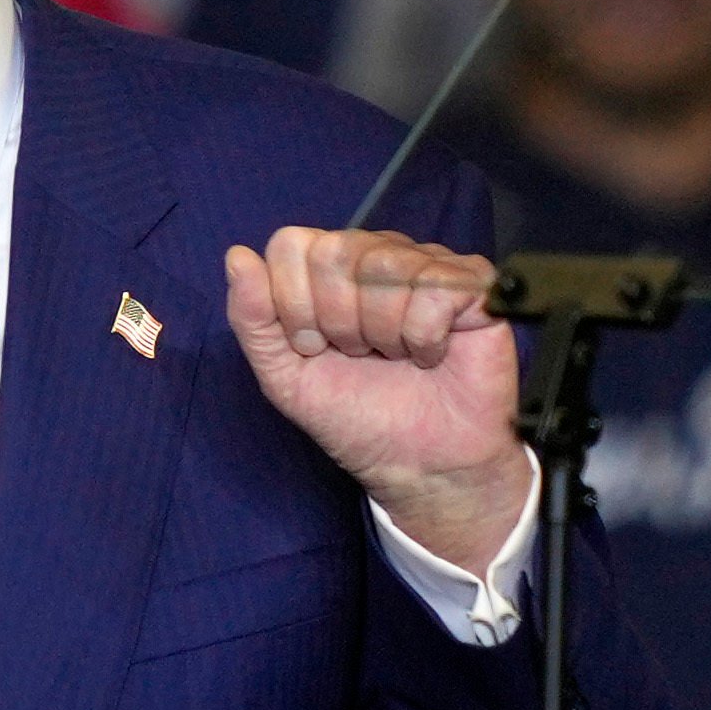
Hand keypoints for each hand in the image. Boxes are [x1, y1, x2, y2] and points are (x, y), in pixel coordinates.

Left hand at [225, 227, 526, 573]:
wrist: (420, 464)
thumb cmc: (358, 416)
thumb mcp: (284, 375)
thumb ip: (252, 318)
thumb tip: (237, 257)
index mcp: (327, 267)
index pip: (291, 244)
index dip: (294, 304)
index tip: (314, 347)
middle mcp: (376, 254)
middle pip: (333, 251)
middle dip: (336, 321)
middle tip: (359, 355)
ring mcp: (426, 264)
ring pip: (383, 267)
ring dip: (381, 332)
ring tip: (395, 357)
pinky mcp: (473, 285)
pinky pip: (433, 289)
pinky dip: (424, 337)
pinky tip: (430, 355)